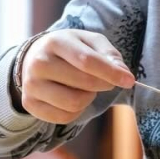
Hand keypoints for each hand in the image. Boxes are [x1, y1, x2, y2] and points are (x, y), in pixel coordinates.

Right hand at [17, 29, 135, 123]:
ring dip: (89, 98)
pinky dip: (77, 110)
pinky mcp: (30, 104)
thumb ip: (108, 53)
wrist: (34, 58)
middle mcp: (39, 63)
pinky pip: (64, 117)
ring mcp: (32, 85)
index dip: (111, 73)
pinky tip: (73, 96)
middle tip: (106, 80)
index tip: (129, 80)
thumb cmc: (69, 49)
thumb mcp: (89, 41)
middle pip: (84, 84)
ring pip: (74, 103)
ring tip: (85, 87)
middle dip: (104, 84)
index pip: (87, 61)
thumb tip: (123, 72)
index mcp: (55, 42)